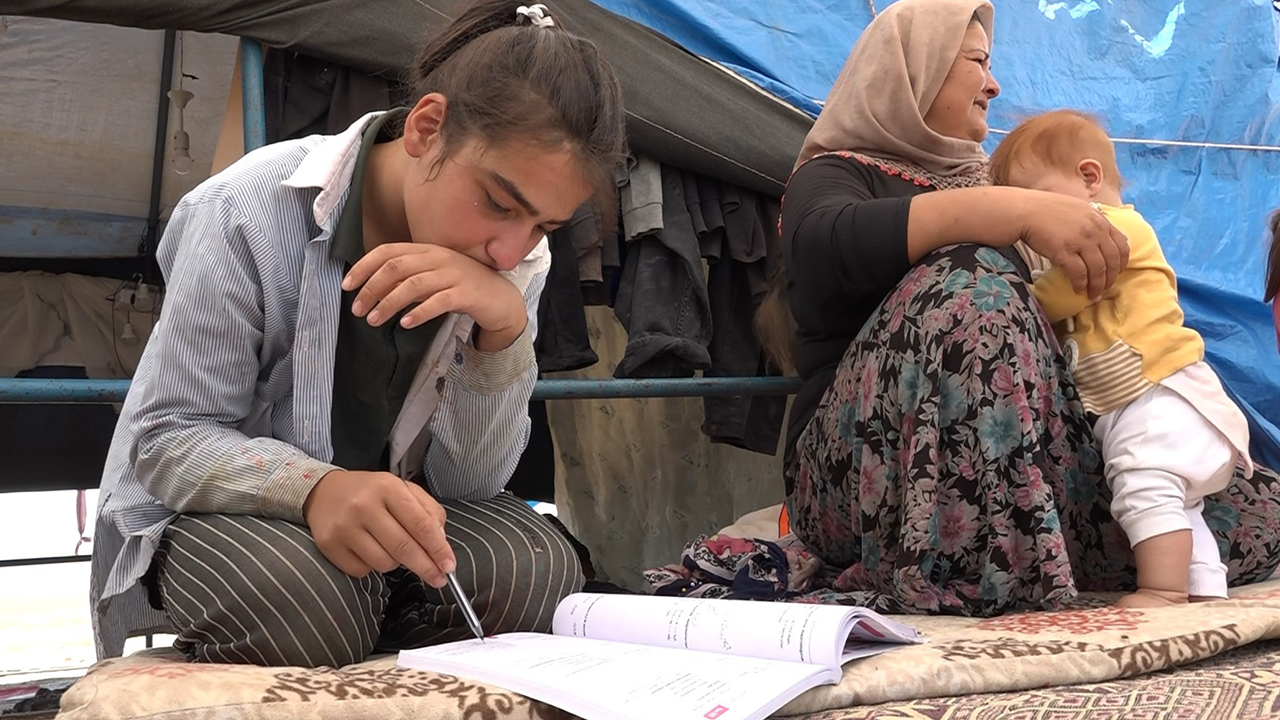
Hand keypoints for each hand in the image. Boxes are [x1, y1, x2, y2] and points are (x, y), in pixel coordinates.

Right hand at [303, 469, 454, 586]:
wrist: (324, 492)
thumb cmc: (371, 493)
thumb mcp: (403, 489)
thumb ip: (428, 511)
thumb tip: (440, 541)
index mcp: (387, 487)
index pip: (420, 524)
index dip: (438, 549)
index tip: (449, 566)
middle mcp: (364, 505)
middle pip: (404, 547)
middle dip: (426, 567)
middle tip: (439, 579)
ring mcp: (344, 527)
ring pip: (384, 563)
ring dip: (396, 563)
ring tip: (391, 548)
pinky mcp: (329, 545)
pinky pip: (362, 570)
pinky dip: (372, 566)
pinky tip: (369, 550)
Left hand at [344, 243, 526, 350]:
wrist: (500, 300)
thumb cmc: (462, 289)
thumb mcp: (432, 279)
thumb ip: (407, 279)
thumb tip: (374, 288)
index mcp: (427, 251)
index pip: (388, 252)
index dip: (364, 267)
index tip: (347, 285)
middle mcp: (439, 258)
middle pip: (396, 267)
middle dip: (372, 288)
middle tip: (358, 309)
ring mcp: (454, 274)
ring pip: (413, 284)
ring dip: (389, 303)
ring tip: (374, 320)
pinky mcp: (467, 293)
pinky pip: (438, 301)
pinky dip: (419, 312)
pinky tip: (405, 323)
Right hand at [1019, 194, 1129, 299]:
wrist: (1026, 211)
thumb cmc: (1047, 209)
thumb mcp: (1078, 209)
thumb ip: (1092, 221)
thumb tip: (1098, 237)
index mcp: (1100, 220)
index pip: (1122, 245)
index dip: (1121, 262)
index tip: (1116, 272)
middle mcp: (1095, 231)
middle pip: (1112, 260)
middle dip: (1110, 278)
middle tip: (1104, 289)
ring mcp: (1080, 242)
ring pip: (1098, 269)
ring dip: (1097, 286)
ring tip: (1093, 295)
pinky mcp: (1064, 252)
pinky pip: (1079, 273)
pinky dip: (1080, 284)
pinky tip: (1077, 290)